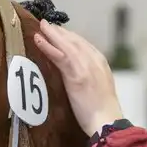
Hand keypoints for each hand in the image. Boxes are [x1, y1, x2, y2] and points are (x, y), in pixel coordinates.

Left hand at [34, 20, 124, 136]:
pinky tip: (39, 39)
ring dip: (52, 34)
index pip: (83, 44)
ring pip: (66, 44)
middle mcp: (94, 60)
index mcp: (101, 62)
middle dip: (60, 32)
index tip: (59, 31)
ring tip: (41, 26)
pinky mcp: (75, 75)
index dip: (70, 36)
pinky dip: (48, 46)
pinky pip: (59, 56)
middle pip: (74, 40)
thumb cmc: (102, 112)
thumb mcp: (99, 88)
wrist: (107, 121)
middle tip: (47, 24)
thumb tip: (76, 73)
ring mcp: (85, 66)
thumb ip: (89, 76)